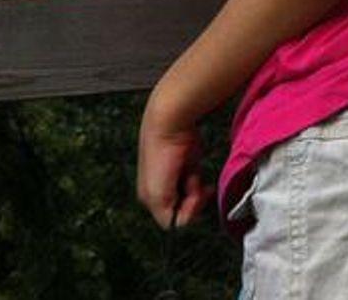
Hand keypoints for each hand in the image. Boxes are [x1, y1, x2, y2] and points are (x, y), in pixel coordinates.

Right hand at [136, 110, 208, 229]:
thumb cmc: (160, 152)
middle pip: (185, 209)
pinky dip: (198, 176)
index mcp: (150, 199)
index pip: (174, 221)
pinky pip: (196, 182)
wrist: (171, 122)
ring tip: (191, 171)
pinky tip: (193, 165)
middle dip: (192, 199)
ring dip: (196, 187)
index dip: (188, 211)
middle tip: (193, 182)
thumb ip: (167, 216)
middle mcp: (161, 191)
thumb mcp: (158, 194)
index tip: (194, 197)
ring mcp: (174, 178)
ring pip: (192, 197)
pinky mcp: (186, 167)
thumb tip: (179, 225)